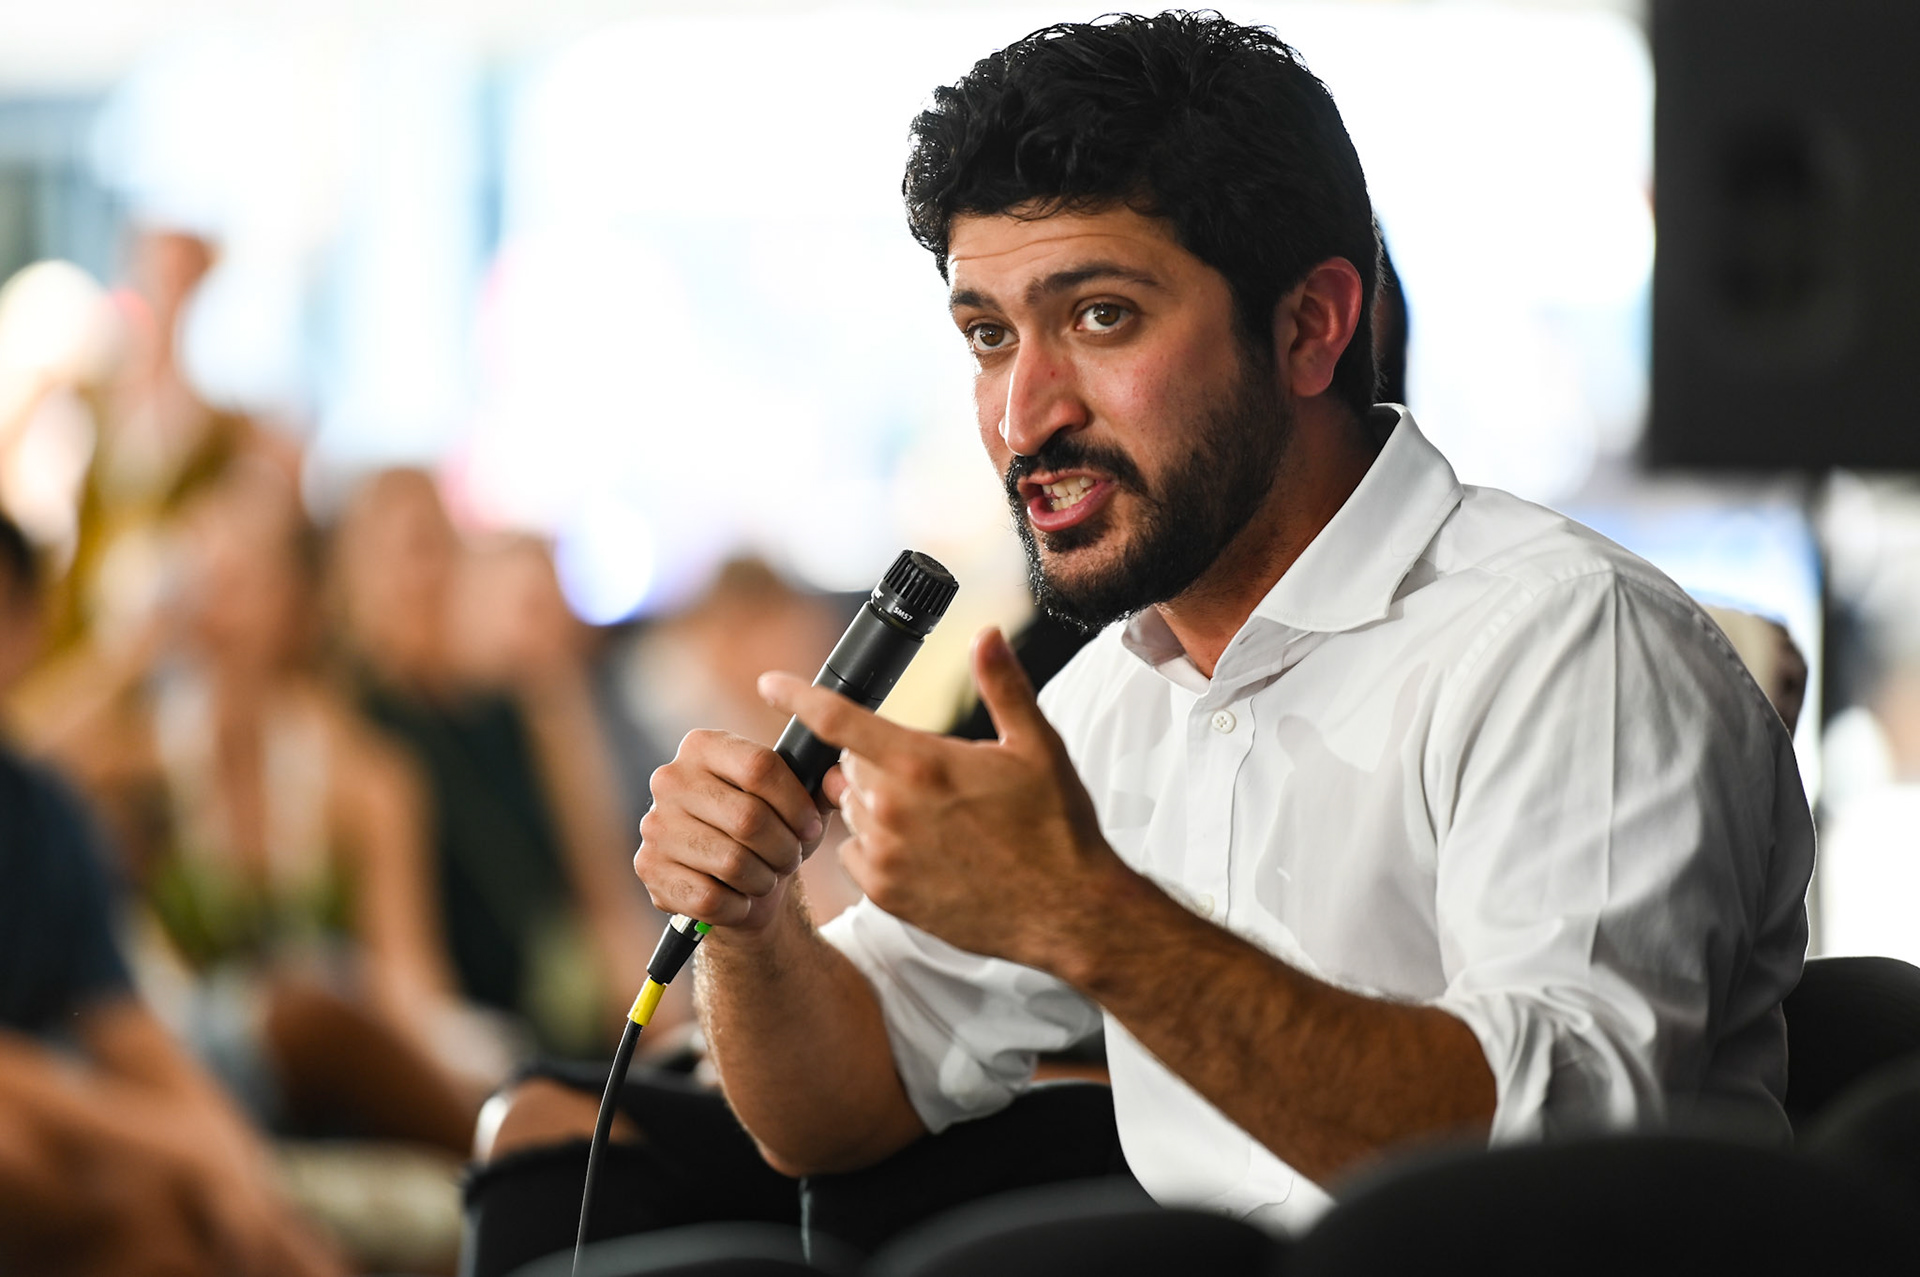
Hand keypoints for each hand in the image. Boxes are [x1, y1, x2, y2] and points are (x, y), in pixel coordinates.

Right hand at [635, 730, 829, 930]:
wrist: (736, 882)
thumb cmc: (771, 831)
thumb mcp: (798, 802)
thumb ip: (821, 786)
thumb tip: (840, 778)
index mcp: (703, 746)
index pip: (760, 767)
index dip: (796, 805)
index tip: (811, 828)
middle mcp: (670, 778)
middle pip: (749, 818)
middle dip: (784, 848)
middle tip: (791, 858)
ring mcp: (654, 824)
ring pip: (732, 862)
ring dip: (764, 879)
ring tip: (768, 876)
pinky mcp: (649, 868)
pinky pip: (710, 898)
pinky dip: (739, 906)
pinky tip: (741, 898)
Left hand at [758, 627, 1120, 969]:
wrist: (1067, 912)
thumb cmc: (1056, 826)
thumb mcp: (1036, 745)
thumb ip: (1002, 684)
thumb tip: (985, 632)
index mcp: (921, 764)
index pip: (837, 720)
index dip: (797, 696)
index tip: (769, 684)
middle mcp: (890, 810)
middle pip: (846, 765)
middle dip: (872, 758)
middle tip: (926, 772)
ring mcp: (884, 856)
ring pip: (848, 810)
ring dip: (873, 802)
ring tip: (932, 814)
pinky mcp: (885, 895)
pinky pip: (854, 855)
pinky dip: (875, 846)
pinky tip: (922, 849)